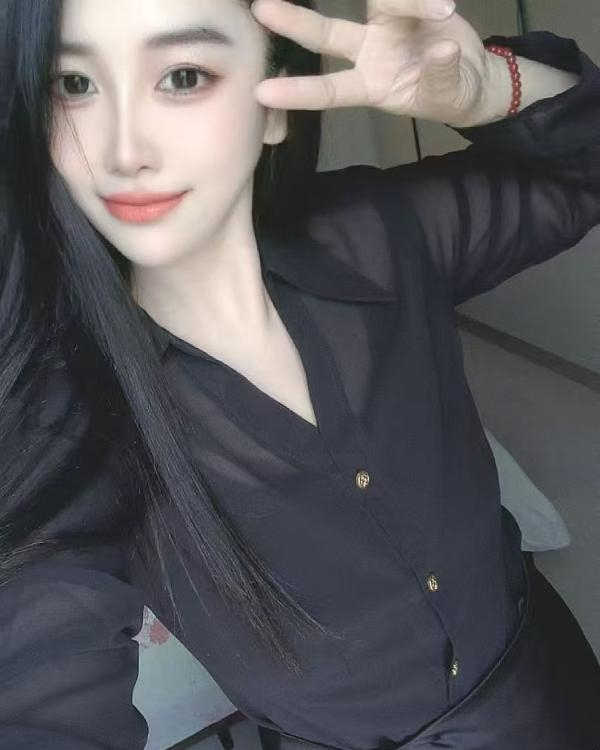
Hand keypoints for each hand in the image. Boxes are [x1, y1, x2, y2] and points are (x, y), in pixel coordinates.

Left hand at [250, 0, 499, 126]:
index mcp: (370, 86)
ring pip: (375, 1)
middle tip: (261, 8)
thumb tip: (442, 50)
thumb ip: (441, 77)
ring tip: (445, 11)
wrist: (472, 77)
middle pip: (326, 34)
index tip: (262, 93)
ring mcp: (383, 25)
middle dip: (296, 22)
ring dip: (407, 2)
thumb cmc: (450, 96)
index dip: (298, 92)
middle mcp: (367, 53)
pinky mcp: (403, 4)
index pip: (329, 91)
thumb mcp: (447, 96)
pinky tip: (441, 5)